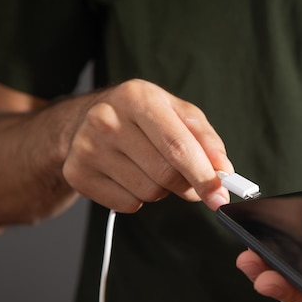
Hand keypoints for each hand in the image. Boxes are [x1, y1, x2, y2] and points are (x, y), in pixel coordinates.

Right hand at [62, 79, 233, 211]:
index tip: (220, 196)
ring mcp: (88, 147)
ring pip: (148, 192)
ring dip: (161, 190)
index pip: (178, 146)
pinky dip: (138, 198)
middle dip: (187, 185)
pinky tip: (130, 176)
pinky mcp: (77, 173)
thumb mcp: (177, 113)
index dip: (204, 175)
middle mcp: (107, 119)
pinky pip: (127, 204)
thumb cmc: (142, 117)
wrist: (87, 120)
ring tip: (151, 168)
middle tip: (190, 182)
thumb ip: (206, 140)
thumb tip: (223, 171)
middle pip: (165, 174)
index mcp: (137, 97)